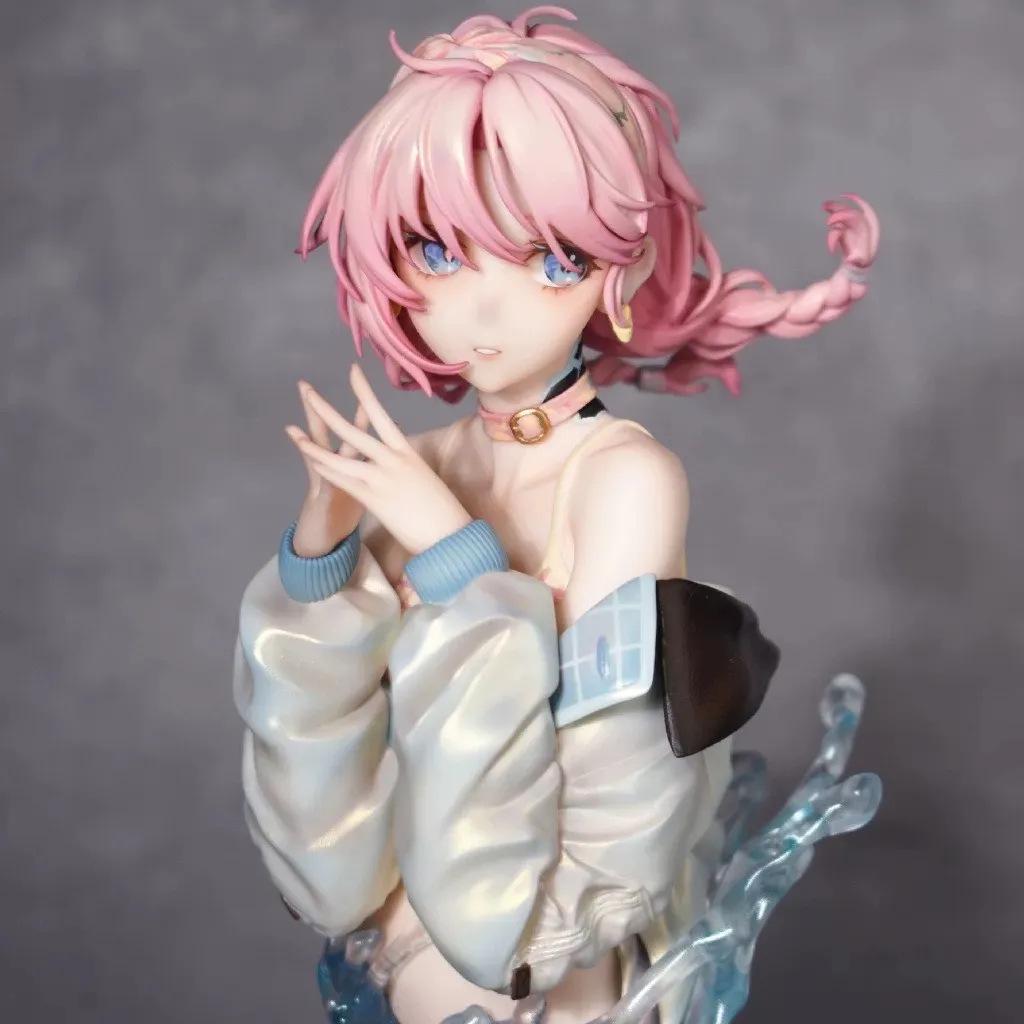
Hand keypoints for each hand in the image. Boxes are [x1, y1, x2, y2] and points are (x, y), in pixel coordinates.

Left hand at [286, 363, 471, 555]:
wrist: (451, 533)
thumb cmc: (442, 508)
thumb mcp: (424, 476)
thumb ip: (406, 464)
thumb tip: (399, 459)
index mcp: (407, 452)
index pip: (382, 415)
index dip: (364, 393)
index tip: (352, 372)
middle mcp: (393, 460)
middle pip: (353, 430)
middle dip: (327, 411)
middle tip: (308, 393)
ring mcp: (382, 479)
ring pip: (341, 458)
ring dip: (314, 447)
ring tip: (294, 434)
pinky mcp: (375, 500)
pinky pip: (343, 483)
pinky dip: (326, 473)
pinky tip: (311, 464)